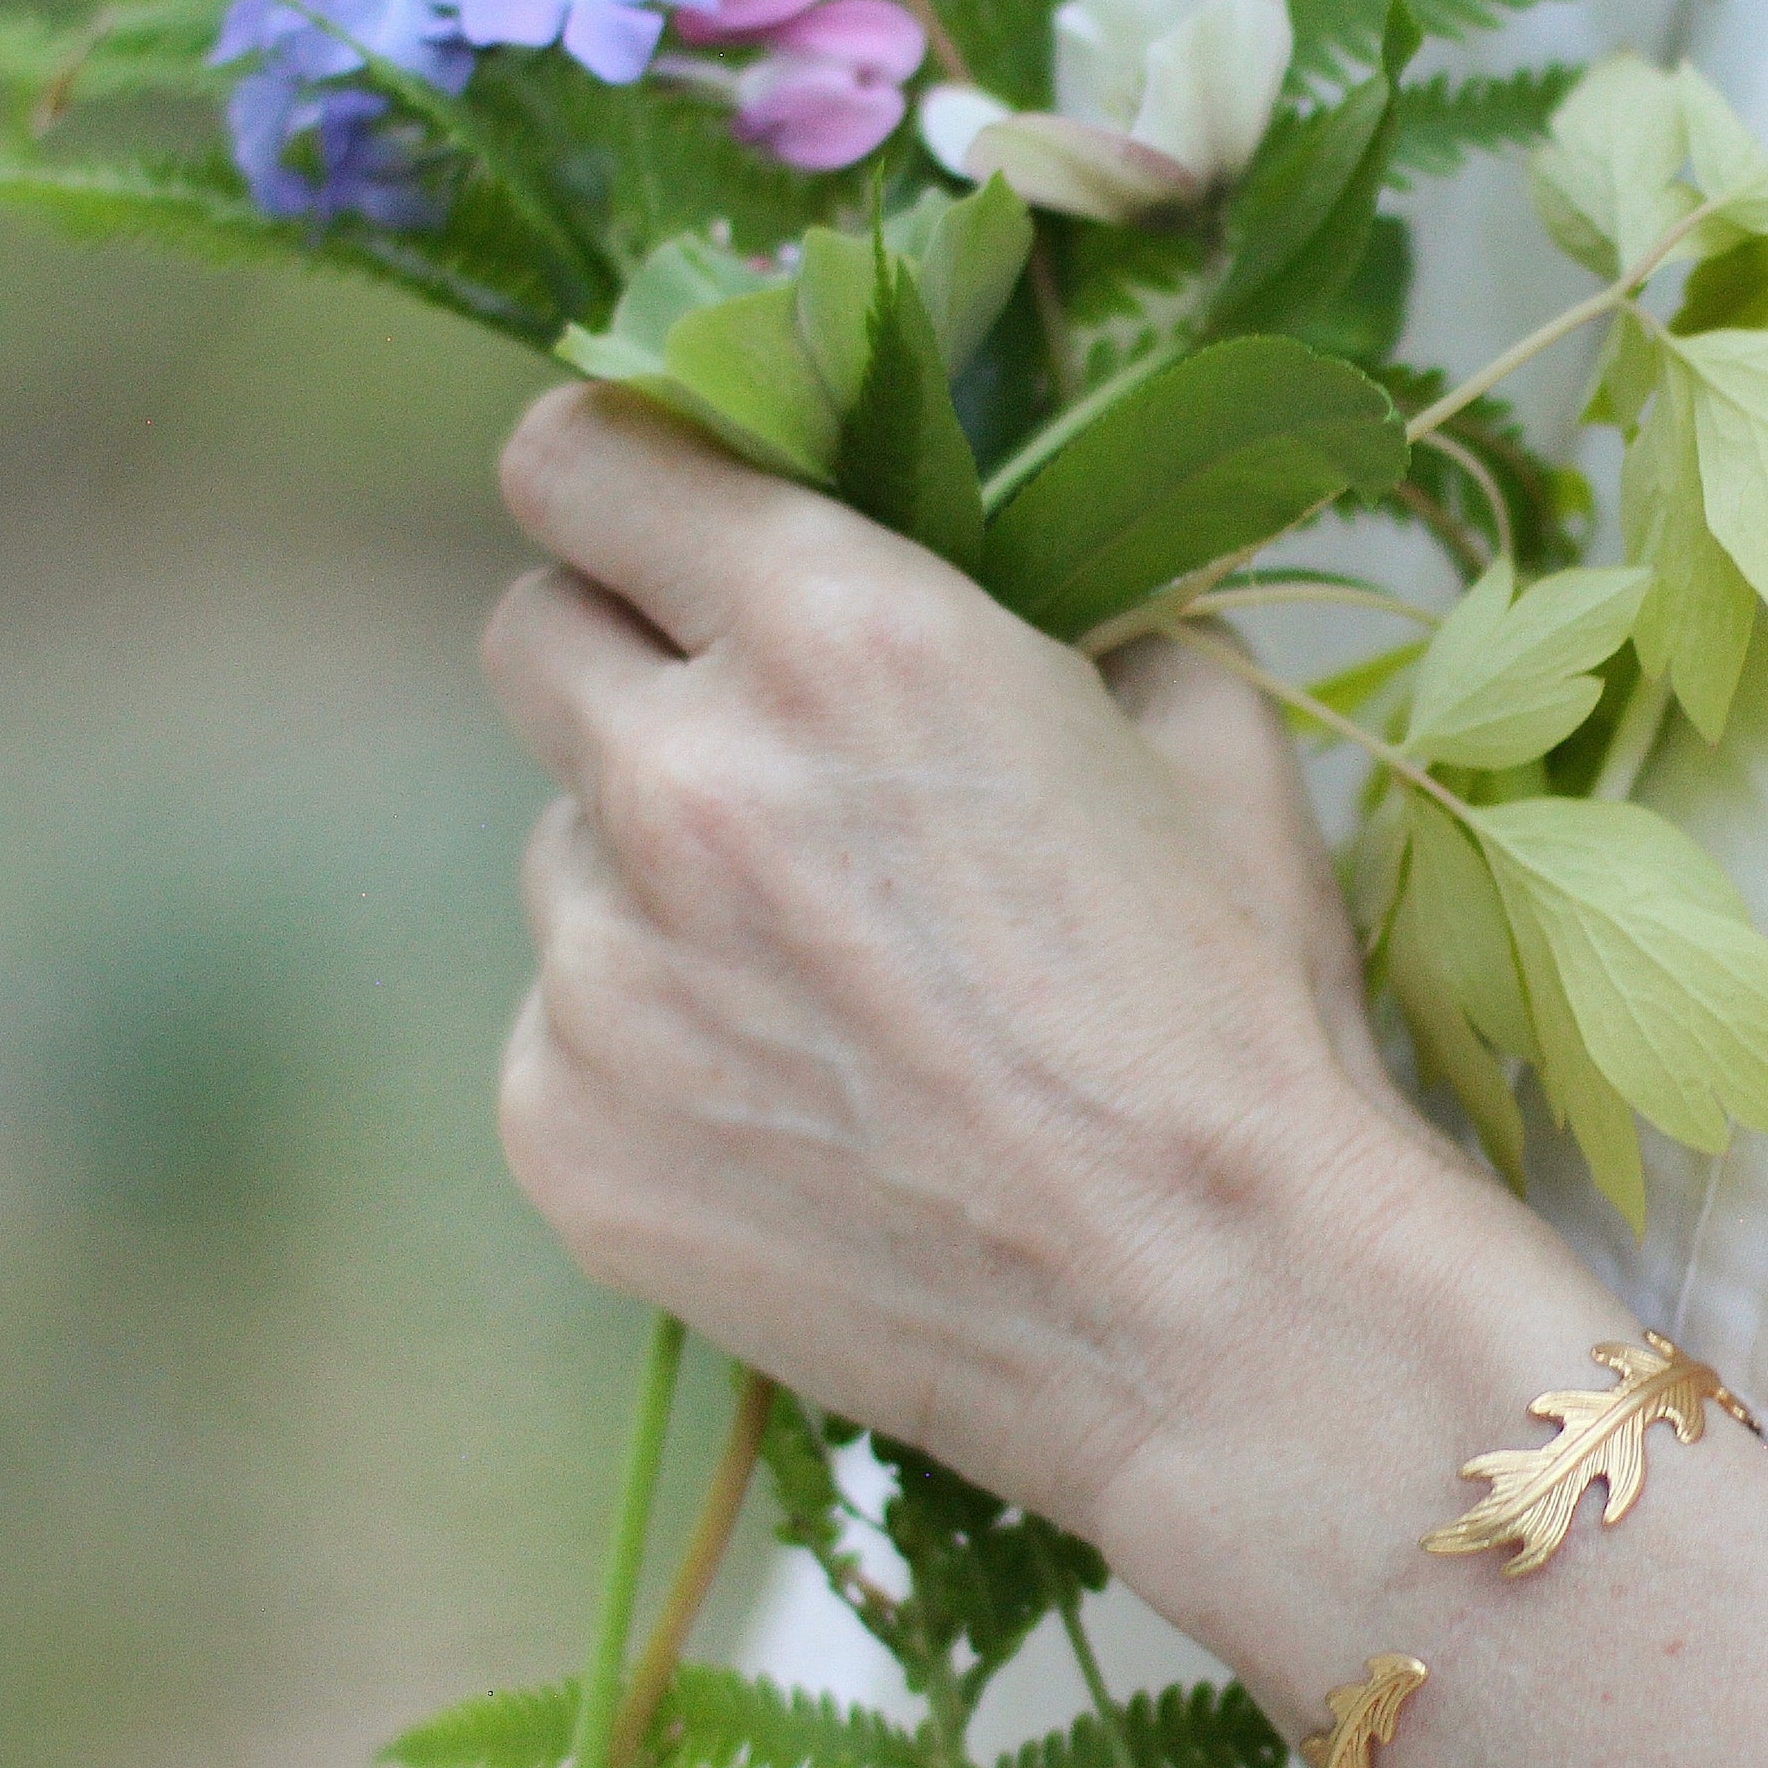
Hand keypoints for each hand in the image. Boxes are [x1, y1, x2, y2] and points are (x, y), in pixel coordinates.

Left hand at [482, 383, 1459, 1529]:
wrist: (1224, 1306)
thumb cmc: (1235, 1016)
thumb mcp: (1202, 732)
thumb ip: (1062, 617)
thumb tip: (1010, 600)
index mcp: (835, 631)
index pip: (585, 461)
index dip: (621, 486)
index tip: (654, 529)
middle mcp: (682, 777)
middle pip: (531, 641)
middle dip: (628, 672)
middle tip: (754, 765)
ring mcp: (602, 969)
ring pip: (565, 860)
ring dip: (658, 888)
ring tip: (832, 997)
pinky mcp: (563, 1132)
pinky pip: (565, 1033)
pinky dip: (655, 1055)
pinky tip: (802, 1118)